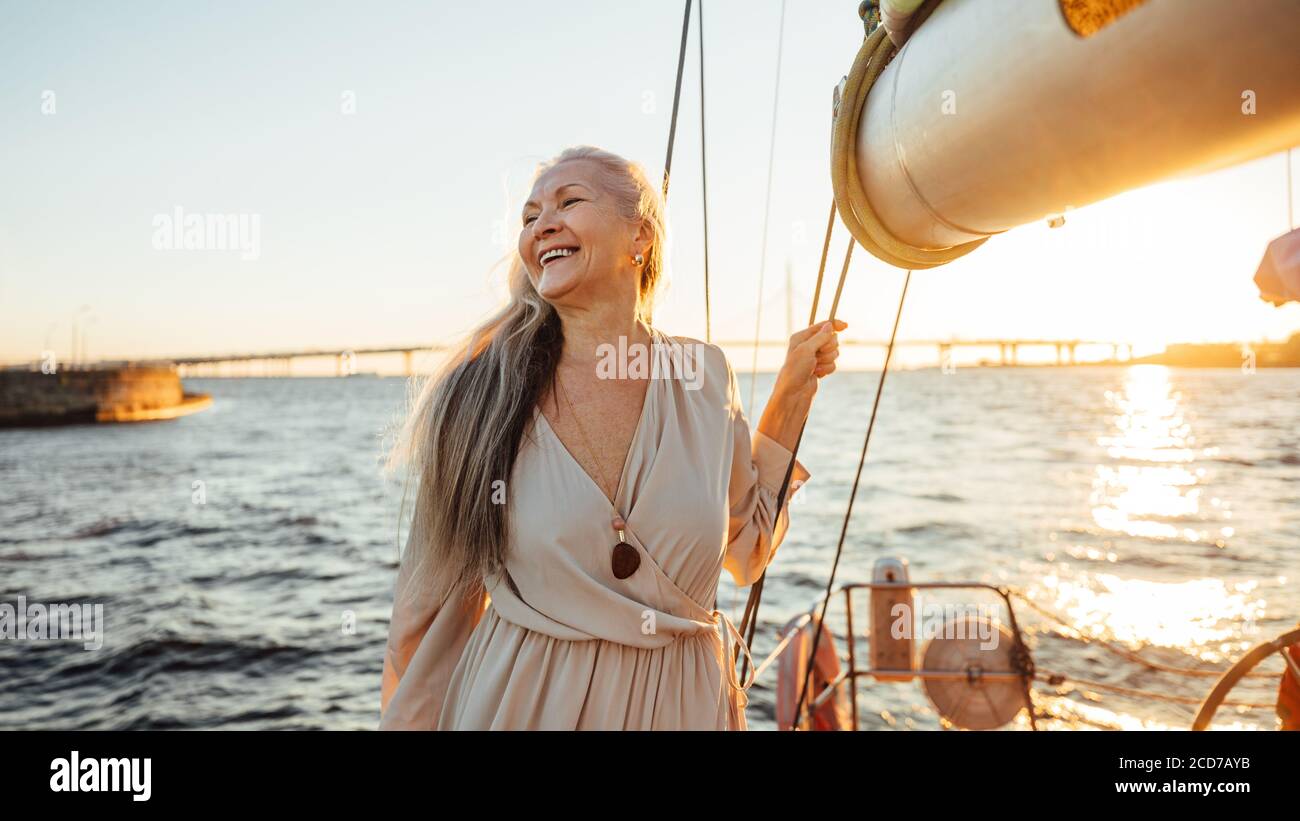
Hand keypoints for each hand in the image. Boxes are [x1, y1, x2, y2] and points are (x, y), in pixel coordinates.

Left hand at [758, 319, 846, 450]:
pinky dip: (827, 369)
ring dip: (827, 361)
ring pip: (834, 352)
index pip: (822, 326)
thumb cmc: (795, 371)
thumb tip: (829, 325)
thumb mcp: (806, 350)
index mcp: (801, 337)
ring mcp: (815, 357)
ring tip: (815, 367)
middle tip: (817, 356)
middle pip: (831, 339)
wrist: (794, 394)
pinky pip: (833, 364)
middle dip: (828, 348)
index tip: (845, 326)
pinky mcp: (820, 368)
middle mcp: (808, 345)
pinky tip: (817, 374)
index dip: (834, 325)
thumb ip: (820, 337)